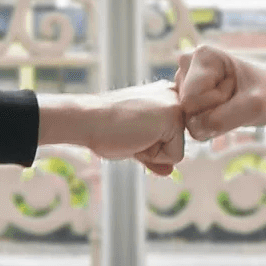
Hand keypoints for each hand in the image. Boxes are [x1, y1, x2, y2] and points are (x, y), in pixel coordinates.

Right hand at [39, 84, 184, 173]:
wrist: (87, 120)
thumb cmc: (105, 129)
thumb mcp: (135, 142)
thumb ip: (154, 154)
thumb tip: (169, 171)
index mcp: (165, 95)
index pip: (173, 137)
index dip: (151, 145)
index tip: (130, 130)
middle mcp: (174, 95)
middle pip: (178, 144)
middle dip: (154, 149)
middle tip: (129, 132)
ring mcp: (176, 105)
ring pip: (177, 151)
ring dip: (153, 152)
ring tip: (132, 133)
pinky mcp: (174, 116)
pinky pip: (175, 156)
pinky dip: (154, 155)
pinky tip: (136, 136)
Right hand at [176, 44, 265, 139]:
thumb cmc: (265, 94)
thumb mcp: (254, 106)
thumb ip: (222, 119)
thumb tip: (193, 129)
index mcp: (202, 55)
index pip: (192, 99)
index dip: (217, 103)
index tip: (236, 90)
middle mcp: (186, 63)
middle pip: (187, 108)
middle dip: (213, 110)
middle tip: (234, 97)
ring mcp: (183, 79)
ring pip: (187, 118)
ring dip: (212, 116)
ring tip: (229, 101)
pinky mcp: (184, 95)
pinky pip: (190, 123)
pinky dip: (208, 123)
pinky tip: (221, 108)